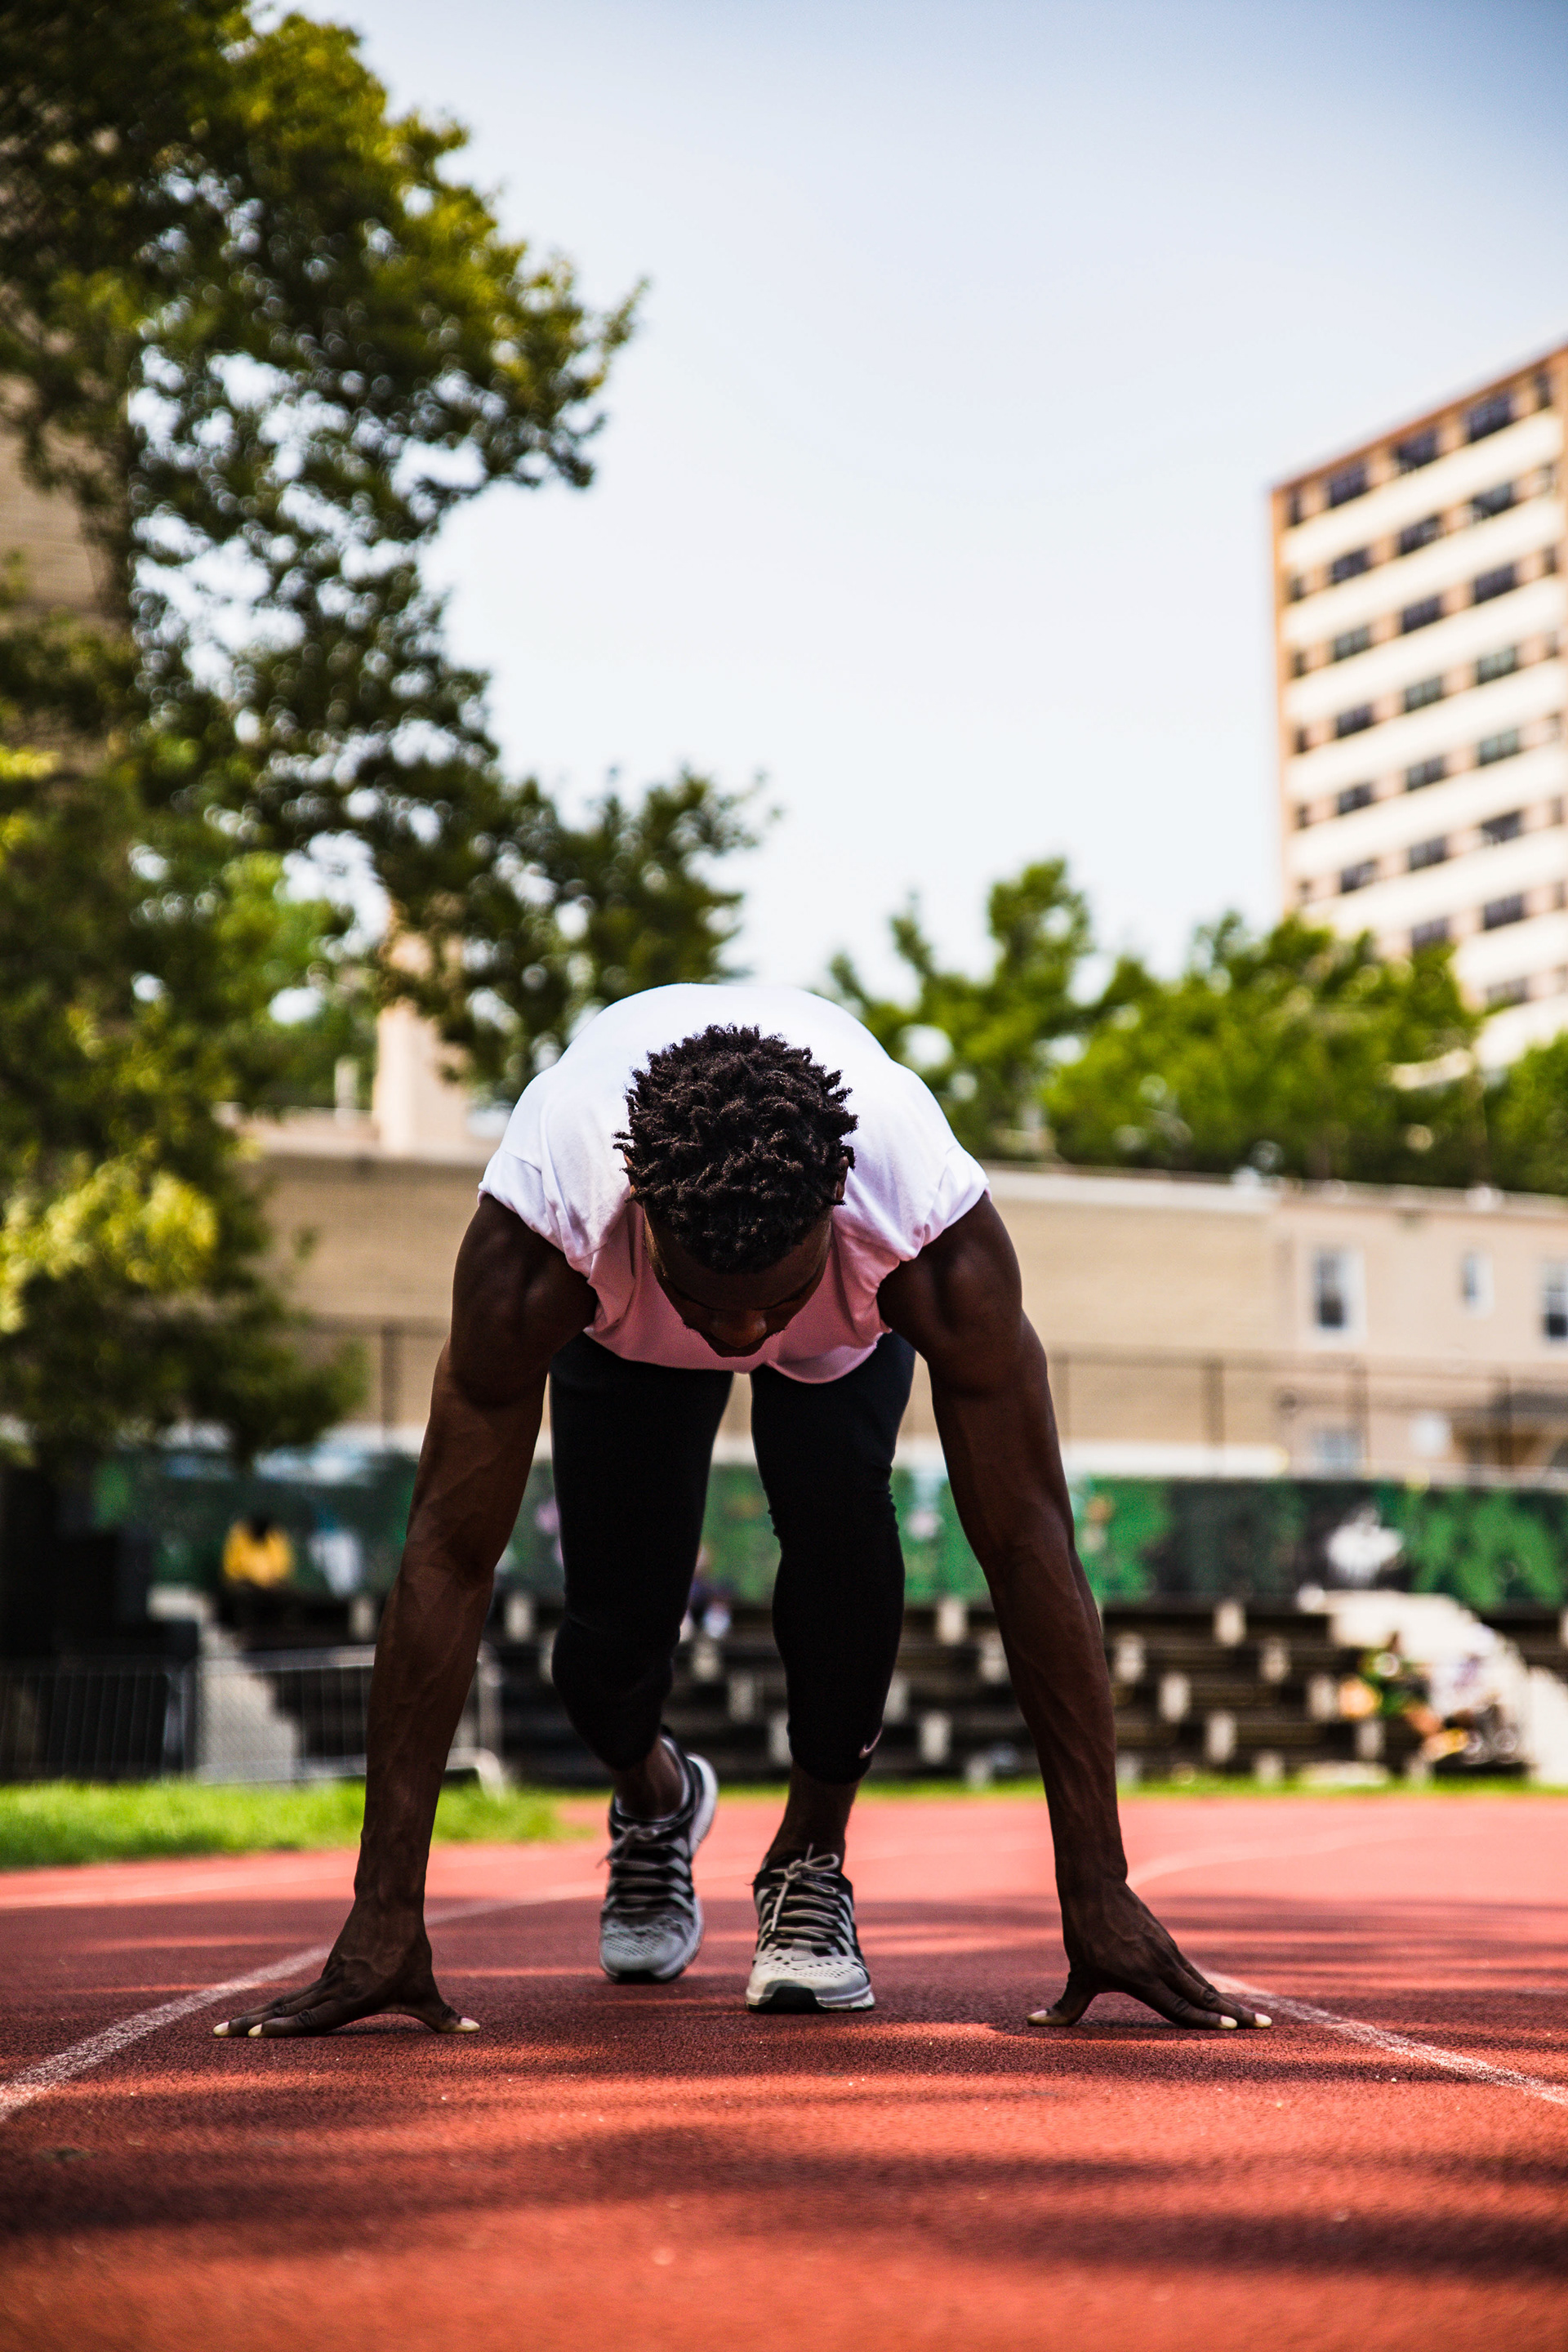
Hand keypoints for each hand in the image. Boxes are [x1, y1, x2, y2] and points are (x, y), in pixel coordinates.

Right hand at [213, 1902, 478, 2039]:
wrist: (391, 1904)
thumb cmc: (409, 1950)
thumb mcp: (425, 1988)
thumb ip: (444, 2016)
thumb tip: (476, 2032)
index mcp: (352, 1996)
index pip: (314, 2016)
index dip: (286, 2026)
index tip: (258, 2034)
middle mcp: (331, 1988)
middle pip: (286, 2008)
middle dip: (252, 2025)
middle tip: (218, 2036)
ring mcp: (323, 1978)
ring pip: (283, 1999)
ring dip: (253, 2015)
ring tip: (222, 2031)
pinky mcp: (323, 1972)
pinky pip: (291, 1993)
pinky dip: (270, 2008)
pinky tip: (252, 2019)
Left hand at [1029, 1878, 1270, 2030]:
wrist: (1096, 1888)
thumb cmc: (1085, 1935)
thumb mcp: (1077, 1975)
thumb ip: (1064, 2007)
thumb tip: (1033, 2023)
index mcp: (1143, 1978)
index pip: (1180, 2006)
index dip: (1205, 2020)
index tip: (1231, 2029)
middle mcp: (1162, 1966)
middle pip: (1204, 1996)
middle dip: (1233, 2014)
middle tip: (1264, 2027)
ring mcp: (1169, 1954)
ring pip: (1203, 1984)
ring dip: (1229, 2002)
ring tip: (1255, 2020)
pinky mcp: (1169, 1945)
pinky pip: (1194, 1973)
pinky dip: (1211, 1989)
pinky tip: (1223, 2001)